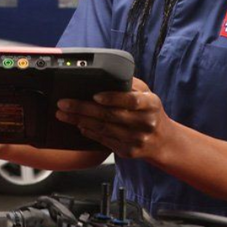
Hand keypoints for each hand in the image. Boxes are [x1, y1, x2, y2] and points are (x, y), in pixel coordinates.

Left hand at [56, 78, 177, 160]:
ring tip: (64, 114)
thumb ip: (129, 84)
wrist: (162, 140)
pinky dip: (89, 132)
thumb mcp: (146, 94)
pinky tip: (78, 125)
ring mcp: (137, 139)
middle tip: (63, 103)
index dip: (112, 98)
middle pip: (110, 115)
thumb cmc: (149, 111)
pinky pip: (104, 141)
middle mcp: (145, 123)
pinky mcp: (128, 151)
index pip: (131, 100)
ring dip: (80, 121)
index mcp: (151, 104)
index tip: (94, 95)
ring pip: (104, 129)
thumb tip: (105, 75)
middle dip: (83, 109)